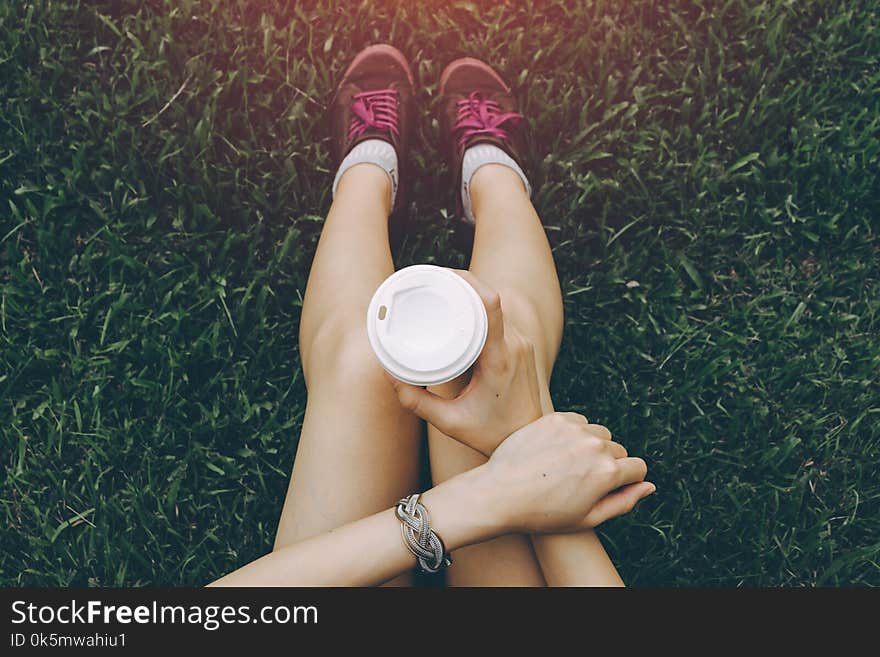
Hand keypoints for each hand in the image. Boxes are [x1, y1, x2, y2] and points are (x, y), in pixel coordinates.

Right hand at [387, 270, 542, 455]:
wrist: (529, 441)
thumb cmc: (492, 433)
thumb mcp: (449, 422)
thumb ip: (416, 401)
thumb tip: (389, 374)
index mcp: (500, 358)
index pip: (490, 305)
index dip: (468, 282)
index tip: (440, 275)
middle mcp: (515, 344)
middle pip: (490, 298)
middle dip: (461, 282)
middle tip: (430, 280)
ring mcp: (521, 343)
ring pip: (495, 306)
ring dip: (471, 293)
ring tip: (442, 288)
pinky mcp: (522, 346)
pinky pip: (500, 316)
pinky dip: (481, 306)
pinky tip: (463, 303)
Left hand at [469, 412, 654, 532]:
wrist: (499, 494)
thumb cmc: (543, 513)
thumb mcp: (588, 518)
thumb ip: (624, 501)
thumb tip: (650, 485)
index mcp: (608, 472)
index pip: (638, 468)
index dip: (625, 481)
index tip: (605, 489)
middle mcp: (596, 446)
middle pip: (617, 450)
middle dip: (606, 464)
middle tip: (577, 482)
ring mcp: (575, 429)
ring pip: (599, 434)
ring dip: (590, 446)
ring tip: (564, 467)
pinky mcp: (555, 418)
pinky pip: (578, 422)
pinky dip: (572, 434)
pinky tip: (554, 451)